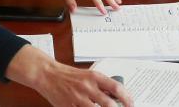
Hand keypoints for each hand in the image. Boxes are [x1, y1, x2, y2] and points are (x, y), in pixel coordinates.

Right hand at [7, 45, 133, 106]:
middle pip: (109, 104)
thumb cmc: (68, 75)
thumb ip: (100, 85)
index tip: (131, 104)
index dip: (127, 98)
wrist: (47, 74)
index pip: (116, 88)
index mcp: (94, 76)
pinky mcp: (68, 106)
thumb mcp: (86, 75)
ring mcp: (77, 98)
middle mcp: (87, 87)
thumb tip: (115, 97)